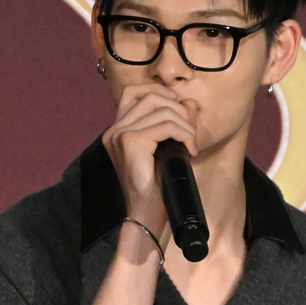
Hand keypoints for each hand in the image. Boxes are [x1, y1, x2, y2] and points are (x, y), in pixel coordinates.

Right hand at [103, 84, 197, 235]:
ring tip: (191, 144)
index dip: (158, 90)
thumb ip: (175, 123)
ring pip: (162, 109)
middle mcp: (114, 130)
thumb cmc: (157, 187)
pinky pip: (166, 125)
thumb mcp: (167, 149)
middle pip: (150, 96)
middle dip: (178, 109)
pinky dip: (185, 134)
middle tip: (190, 133)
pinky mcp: (130, 142)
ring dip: (185, 124)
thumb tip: (190, 103)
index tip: (179, 105)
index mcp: (117, 131)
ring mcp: (119, 135)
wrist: (148, 215)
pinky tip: (190, 150)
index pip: (133, 93)